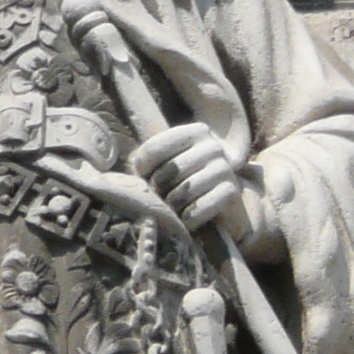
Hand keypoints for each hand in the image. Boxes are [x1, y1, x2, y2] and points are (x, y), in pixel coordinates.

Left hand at [130, 121, 248, 240]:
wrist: (222, 206)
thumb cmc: (184, 183)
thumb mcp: (166, 164)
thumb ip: (148, 158)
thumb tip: (122, 165)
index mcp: (196, 132)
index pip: (155, 148)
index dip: (142, 169)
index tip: (144, 178)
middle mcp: (213, 146)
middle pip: (169, 170)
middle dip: (158, 190)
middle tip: (160, 197)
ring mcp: (225, 168)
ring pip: (183, 192)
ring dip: (172, 206)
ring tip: (172, 209)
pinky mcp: (231, 192)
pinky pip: (199, 209)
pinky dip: (187, 220)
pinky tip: (186, 221)